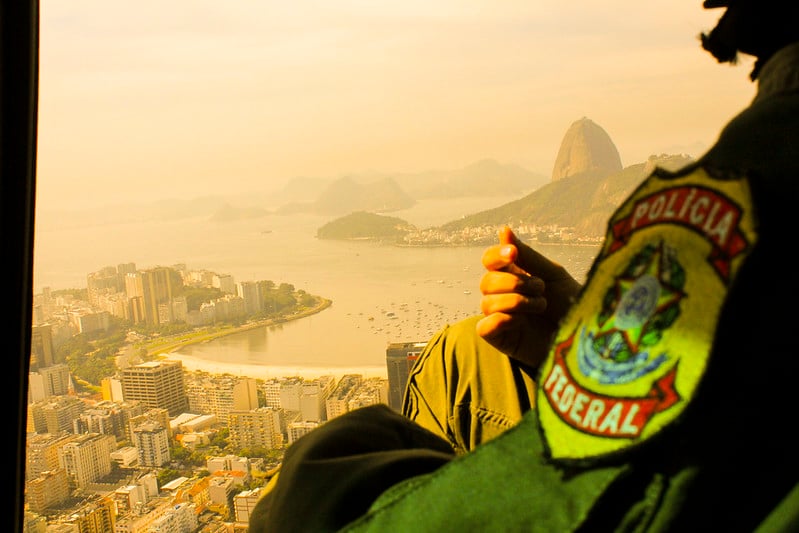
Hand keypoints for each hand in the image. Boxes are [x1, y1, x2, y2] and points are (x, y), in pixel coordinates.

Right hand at [476, 226, 581, 368]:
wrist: (586, 337)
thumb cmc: (571, 304)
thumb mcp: (552, 275)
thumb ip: (527, 256)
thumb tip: (503, 229)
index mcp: (513, 276)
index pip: (490, 261)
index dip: (496, 255)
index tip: (513, 253)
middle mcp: (502, 296)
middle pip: (487, 281)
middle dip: (515, 283)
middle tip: (541, 288)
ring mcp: (500, 318)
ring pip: (487, 303)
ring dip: (516, 301)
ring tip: (540, 306)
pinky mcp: (500, 339)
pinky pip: (484, 327)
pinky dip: (501, 320)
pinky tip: (521, 322)